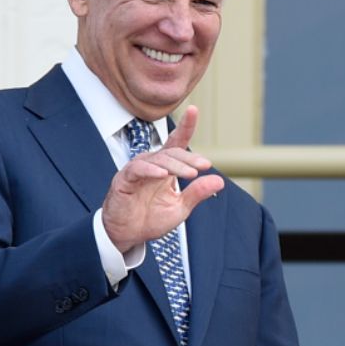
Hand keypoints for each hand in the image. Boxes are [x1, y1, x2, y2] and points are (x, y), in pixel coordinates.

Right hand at [102, 105, 223, 253]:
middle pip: (172, 152)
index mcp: (166, 167)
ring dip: (176, 166)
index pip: (177, 142)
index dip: (185, 126)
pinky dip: (151, 171)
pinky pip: (137, 170)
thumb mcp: (180, 208)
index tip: (194, 110)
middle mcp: (152, 164)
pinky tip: (163, 175)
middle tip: (205, 166)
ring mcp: (137, 170)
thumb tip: (220, 180)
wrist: (128, 235)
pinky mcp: (124, 180)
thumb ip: (197, 193)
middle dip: (190, 158)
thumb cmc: (151, 218)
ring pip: (158, 160)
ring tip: (190, 174)